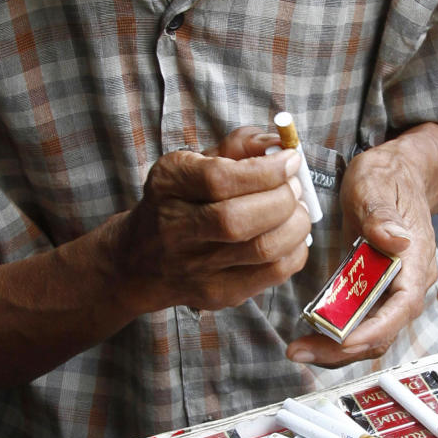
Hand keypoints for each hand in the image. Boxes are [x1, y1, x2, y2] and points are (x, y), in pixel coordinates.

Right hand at [113, 126, 311, 313]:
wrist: (140, 259)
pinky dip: (295, 251)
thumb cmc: (180, 200)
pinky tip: (292, 236)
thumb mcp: (195, 162)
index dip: (265, 170)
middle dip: (283, 199)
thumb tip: (281, 143)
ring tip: (297, 210)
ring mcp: (196, 267)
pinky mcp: (217, 293)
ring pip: (262, 250)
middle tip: (294, 187)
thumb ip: (238, 146)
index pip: (218, 180)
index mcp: (168, 185)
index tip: (290, 160)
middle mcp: (175, 228)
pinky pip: (273, 275)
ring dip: (295, 225)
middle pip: (238, 220)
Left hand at [285, 124, 437, 368]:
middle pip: (383, 330)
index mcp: (415, 260)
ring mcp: (393, 289)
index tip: (341, 342)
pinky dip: (336, 332)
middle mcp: (409, 282)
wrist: (397, 173)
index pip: (402, 307)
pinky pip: (359, 320)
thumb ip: (381, 214)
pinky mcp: (375, 289)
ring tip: (298, 350)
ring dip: (336, 347)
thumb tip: (395, 240)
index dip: (374, 330)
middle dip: (343, 348)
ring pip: (370, 332)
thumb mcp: (376, 186)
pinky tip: (308, 335)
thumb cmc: (386, 177)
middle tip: (299, 352)